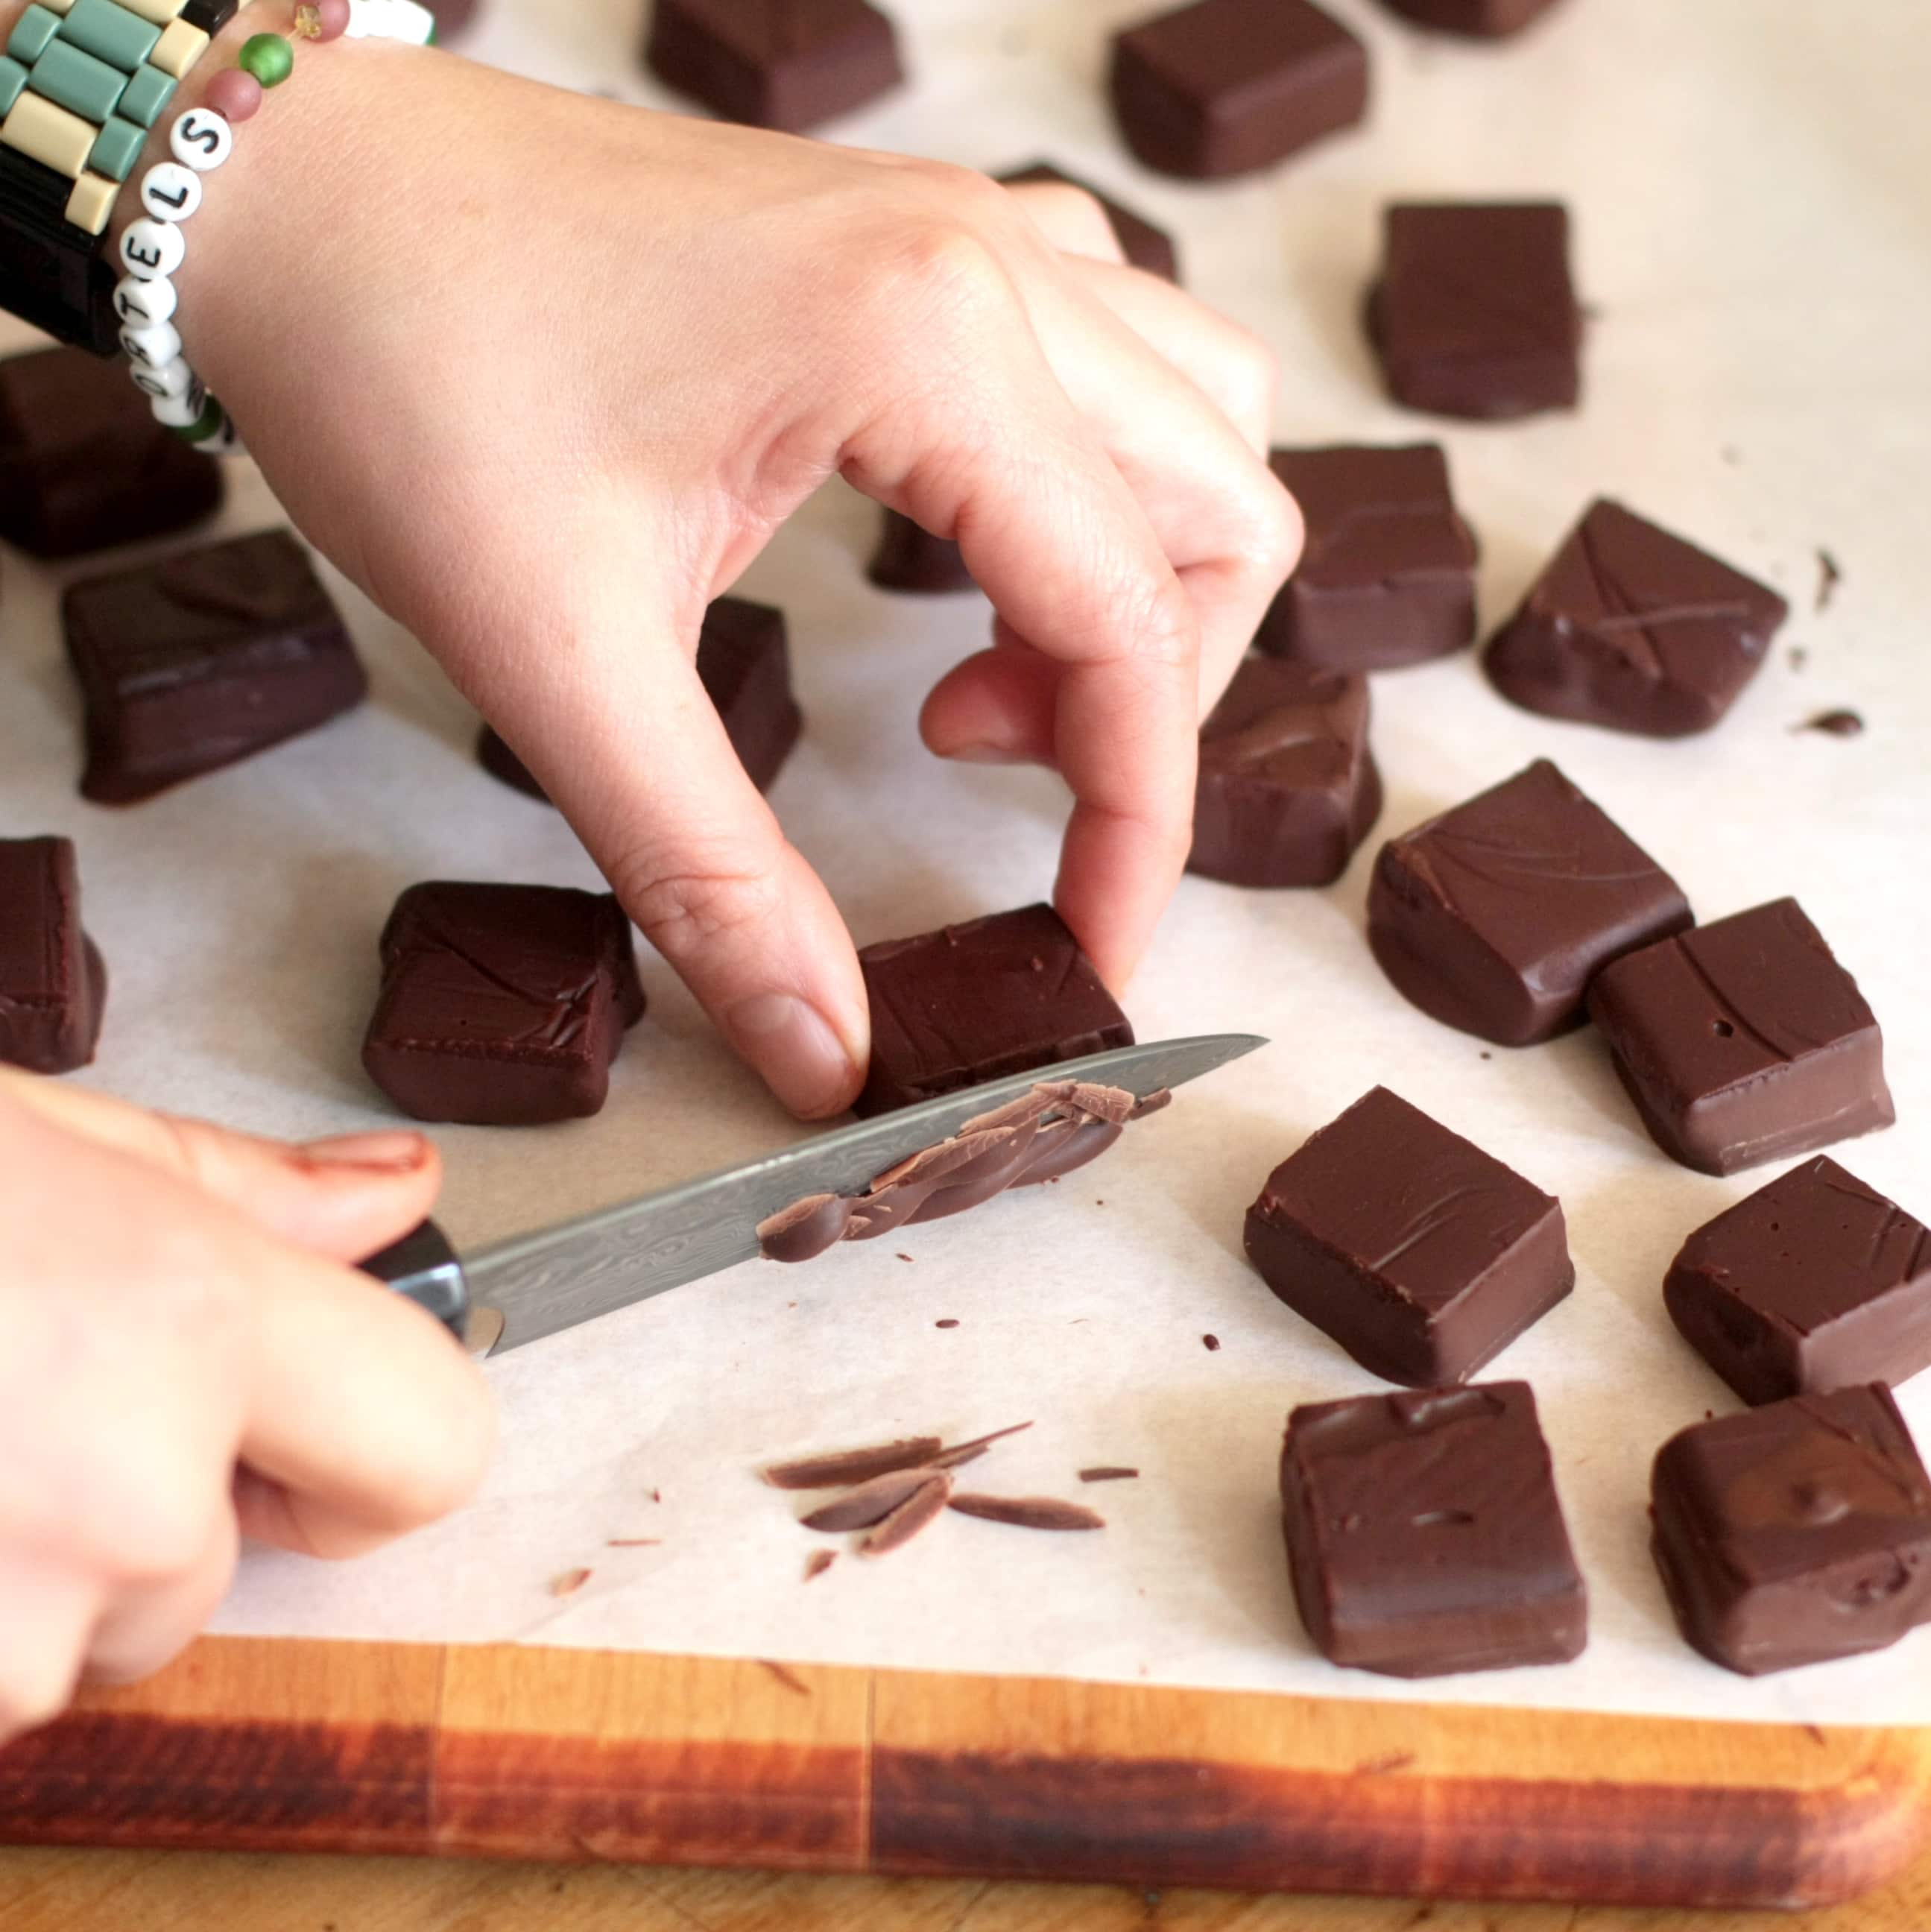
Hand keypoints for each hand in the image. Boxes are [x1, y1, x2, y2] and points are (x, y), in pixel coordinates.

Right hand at [0, 1072, 491, 1742]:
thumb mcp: (35, 1136)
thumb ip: (239, 1189)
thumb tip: (395, 1192)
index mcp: (185, 1320)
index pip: (434, 1443)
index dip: (384, 1447)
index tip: (306, 1431)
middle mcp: (127, 1493)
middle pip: (223, 1562)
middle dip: (144, 1512)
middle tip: (18, 1399)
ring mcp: (13, 1631)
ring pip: (92, 1638)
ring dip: (31, 1571)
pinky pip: (2, 1680)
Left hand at [181, 51, 1299, 1118]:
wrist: (290, 190)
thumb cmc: (403, 374)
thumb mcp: (559, 661)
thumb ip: (712, 876)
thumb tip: (826, 1049)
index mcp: (927, 340)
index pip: (1133, 622)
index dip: (1138, 826)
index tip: (1090, 955)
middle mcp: (990, 259)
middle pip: (1221, 511)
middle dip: (1150, 699)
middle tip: (989, 778)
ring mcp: (963, 229)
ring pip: (1193, 418)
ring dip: (1140, 583)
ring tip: (981, 683)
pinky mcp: (916, 239)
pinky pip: (1106, 359)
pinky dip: (1085, 493)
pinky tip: (959, 563)